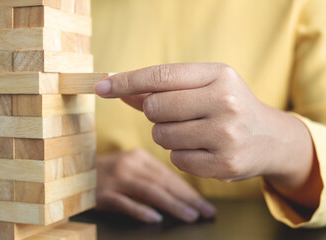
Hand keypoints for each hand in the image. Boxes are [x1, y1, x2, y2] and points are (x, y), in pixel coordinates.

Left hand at [95, 63, 315, 205]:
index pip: (159, 77)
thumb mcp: (203, 87)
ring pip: (162, 136)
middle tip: (174, 114)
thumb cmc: (228, 107)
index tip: (102, 85)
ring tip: (192, 132)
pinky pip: (176, 159)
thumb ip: (162, 89)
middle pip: (154, 108)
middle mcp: (225, 101)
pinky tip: (201, 149)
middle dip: (154, 113)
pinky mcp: (224, 164)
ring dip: (167, 135)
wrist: (270, 138)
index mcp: (218, 75)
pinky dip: (181, 155)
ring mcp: (226, 135)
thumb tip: (120, 90)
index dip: (126, 81)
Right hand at [96, 148, 215, 222]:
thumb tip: (183, 195)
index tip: (205, 203)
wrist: (74, 171)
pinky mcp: (103, 194)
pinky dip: (140, 210)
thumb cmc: (109, 173)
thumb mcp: (130, 166)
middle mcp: (129, 164)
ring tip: (190, 216)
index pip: (169, 174)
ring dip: (172, 205)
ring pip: (149, 192)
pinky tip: (155, 219)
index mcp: (139, 157)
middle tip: (207, 212)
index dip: (188, 189)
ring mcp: (116, 178)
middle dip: (188, 198)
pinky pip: (125, 203)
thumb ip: (152, 176)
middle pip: (163, 182)